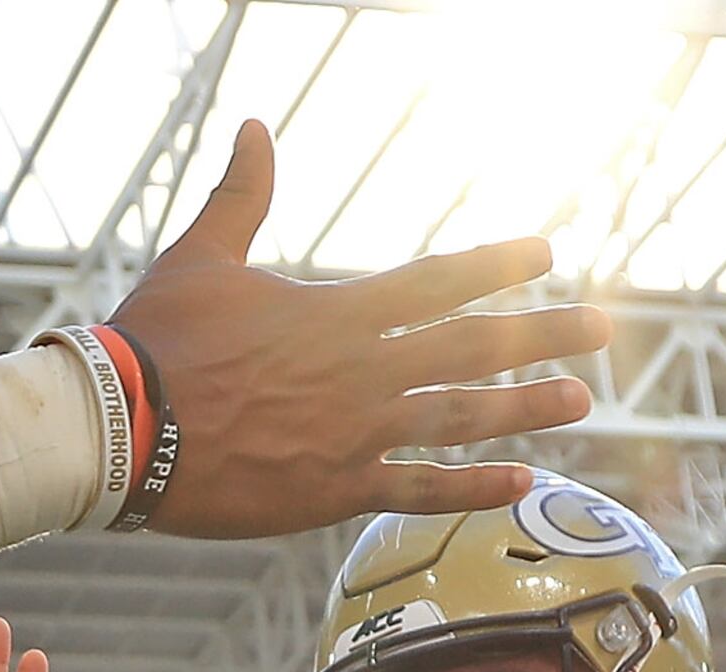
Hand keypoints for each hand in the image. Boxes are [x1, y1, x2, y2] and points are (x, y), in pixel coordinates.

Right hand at [106, 121, 609, 538]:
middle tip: (602, 329)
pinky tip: (522, 482)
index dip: (498, 265)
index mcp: (339, 313)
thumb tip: (254, 128)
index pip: (439, 281)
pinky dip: (474, 487)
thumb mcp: (201, 257)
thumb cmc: (156, 342)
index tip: (546, 252)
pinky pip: (420, 489)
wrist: (123, 430)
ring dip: (527, 406)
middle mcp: (363, 371)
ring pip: (464, 416)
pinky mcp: (333, 489)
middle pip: (474, 345)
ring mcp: (355, 433)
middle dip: (543, 332)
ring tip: (580, 400)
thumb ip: (242, 196)